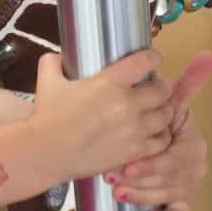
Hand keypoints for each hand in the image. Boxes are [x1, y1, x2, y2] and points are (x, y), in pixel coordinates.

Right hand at [31, 49, 173, 181]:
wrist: (45, 153)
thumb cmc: (47, 118)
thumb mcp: (47, 82)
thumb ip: (53, 63)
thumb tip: (58, 57)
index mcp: (109, 82)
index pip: (145, 62)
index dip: (152, 58)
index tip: (151, 59)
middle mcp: (127, 104)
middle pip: (162, 89)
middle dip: (160, 85)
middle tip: (152, 87)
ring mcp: (134, 130)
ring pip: (166, 115)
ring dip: (162, 110)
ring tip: (154, 110)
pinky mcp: (134, 151)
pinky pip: (161, 140)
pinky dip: (160, 134)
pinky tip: (152, 132)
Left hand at [106, 50, 211, 210]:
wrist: (150, 144)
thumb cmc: (158, 124)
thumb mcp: (168, 104)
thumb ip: (186, 84)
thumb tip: (206, 54)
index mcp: (193, 142)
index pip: (175, 157)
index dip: (152, 163)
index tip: (127, 165)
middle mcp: (194, 165)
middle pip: (170, 180)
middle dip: (142, 180)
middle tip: (115, 178)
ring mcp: (189, 185)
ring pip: (168, 195)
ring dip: (143, 196)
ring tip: (118, 191)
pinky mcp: (181, 202)